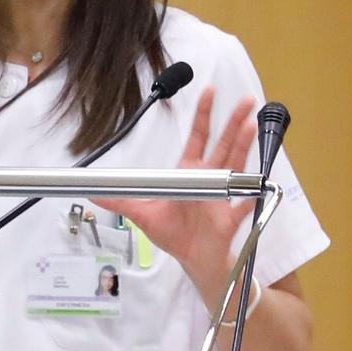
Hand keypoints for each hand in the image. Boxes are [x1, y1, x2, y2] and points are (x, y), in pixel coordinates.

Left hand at [91, 87, 257, 302]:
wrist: (192, 259)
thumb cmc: (172, 233)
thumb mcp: (141, 214)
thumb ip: (119, 200)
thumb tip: (92, 192)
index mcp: (191, 173)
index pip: (199, 137)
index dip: (204, 115)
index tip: (210, 92)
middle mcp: (210, 178)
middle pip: (224, 145)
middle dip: (234, 123)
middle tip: (246, 101)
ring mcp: (224, 194)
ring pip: (237, 165)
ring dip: (244, 146)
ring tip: (251, 126)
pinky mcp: (231, 216)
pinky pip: (243, 204)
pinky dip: (250, 196)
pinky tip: (259, 185)